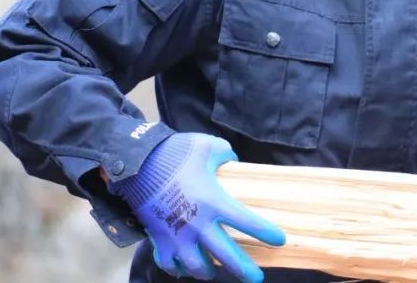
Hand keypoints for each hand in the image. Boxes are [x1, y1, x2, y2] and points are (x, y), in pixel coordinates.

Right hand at [111, 133, 284, 281]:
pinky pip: (170, 264)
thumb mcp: (208, 146)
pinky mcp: (159, 239)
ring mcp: (177, 235)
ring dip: (209, 272)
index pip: (247, 222)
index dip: (266, 233)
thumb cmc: (175, 152)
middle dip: (243, 270)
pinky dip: (179, 269)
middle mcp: (198, 224)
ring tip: (215, 272)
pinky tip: (186, 267)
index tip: (279, 240)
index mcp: (214, 201)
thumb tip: (232, 162)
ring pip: (197, 267)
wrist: (137, 162)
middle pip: (226, 256)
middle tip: (256, 278)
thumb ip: (226, 155)